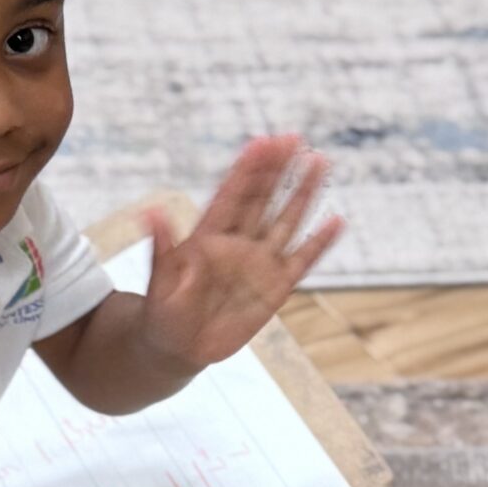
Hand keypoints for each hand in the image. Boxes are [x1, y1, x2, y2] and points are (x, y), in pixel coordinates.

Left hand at [138, 135, 341, 371]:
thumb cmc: (162, 313)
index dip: (246, 169)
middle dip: (277, 169)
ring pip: (286, 221)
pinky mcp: (276, 289)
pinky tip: (336, 221)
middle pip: (262, 198)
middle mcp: (238, 243)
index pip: (232, 195)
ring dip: (303, 193)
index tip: (262, 143)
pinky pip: (301, 261)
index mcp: (208, 236)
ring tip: (319, 161)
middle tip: (294, 138)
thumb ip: (161, 247)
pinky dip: (318, 243)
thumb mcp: (158, 281)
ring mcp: (259, 264)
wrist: (178, 347)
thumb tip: (151, 212)